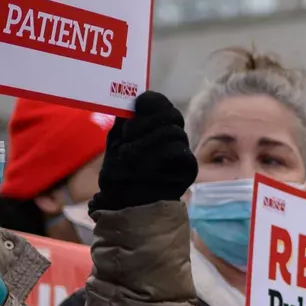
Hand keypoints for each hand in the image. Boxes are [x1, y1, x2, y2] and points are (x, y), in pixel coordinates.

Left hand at [91, 91, 197, 211]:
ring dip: (145, 143)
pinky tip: (142, 166)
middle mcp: (173, 135)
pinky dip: (156, 156)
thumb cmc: (120, 174)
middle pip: (170, 115)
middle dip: (144, 123)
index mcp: (155, 125)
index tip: (134, 109)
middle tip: (127, 136)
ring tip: (128, 157)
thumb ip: (125, 121)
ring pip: (172, 132)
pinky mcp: (189, 167)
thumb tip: (134, 100)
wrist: (126, 204)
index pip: (160, 104)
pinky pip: (177, 150)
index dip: (149, 103)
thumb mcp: (116, 143)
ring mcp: (183, 151)